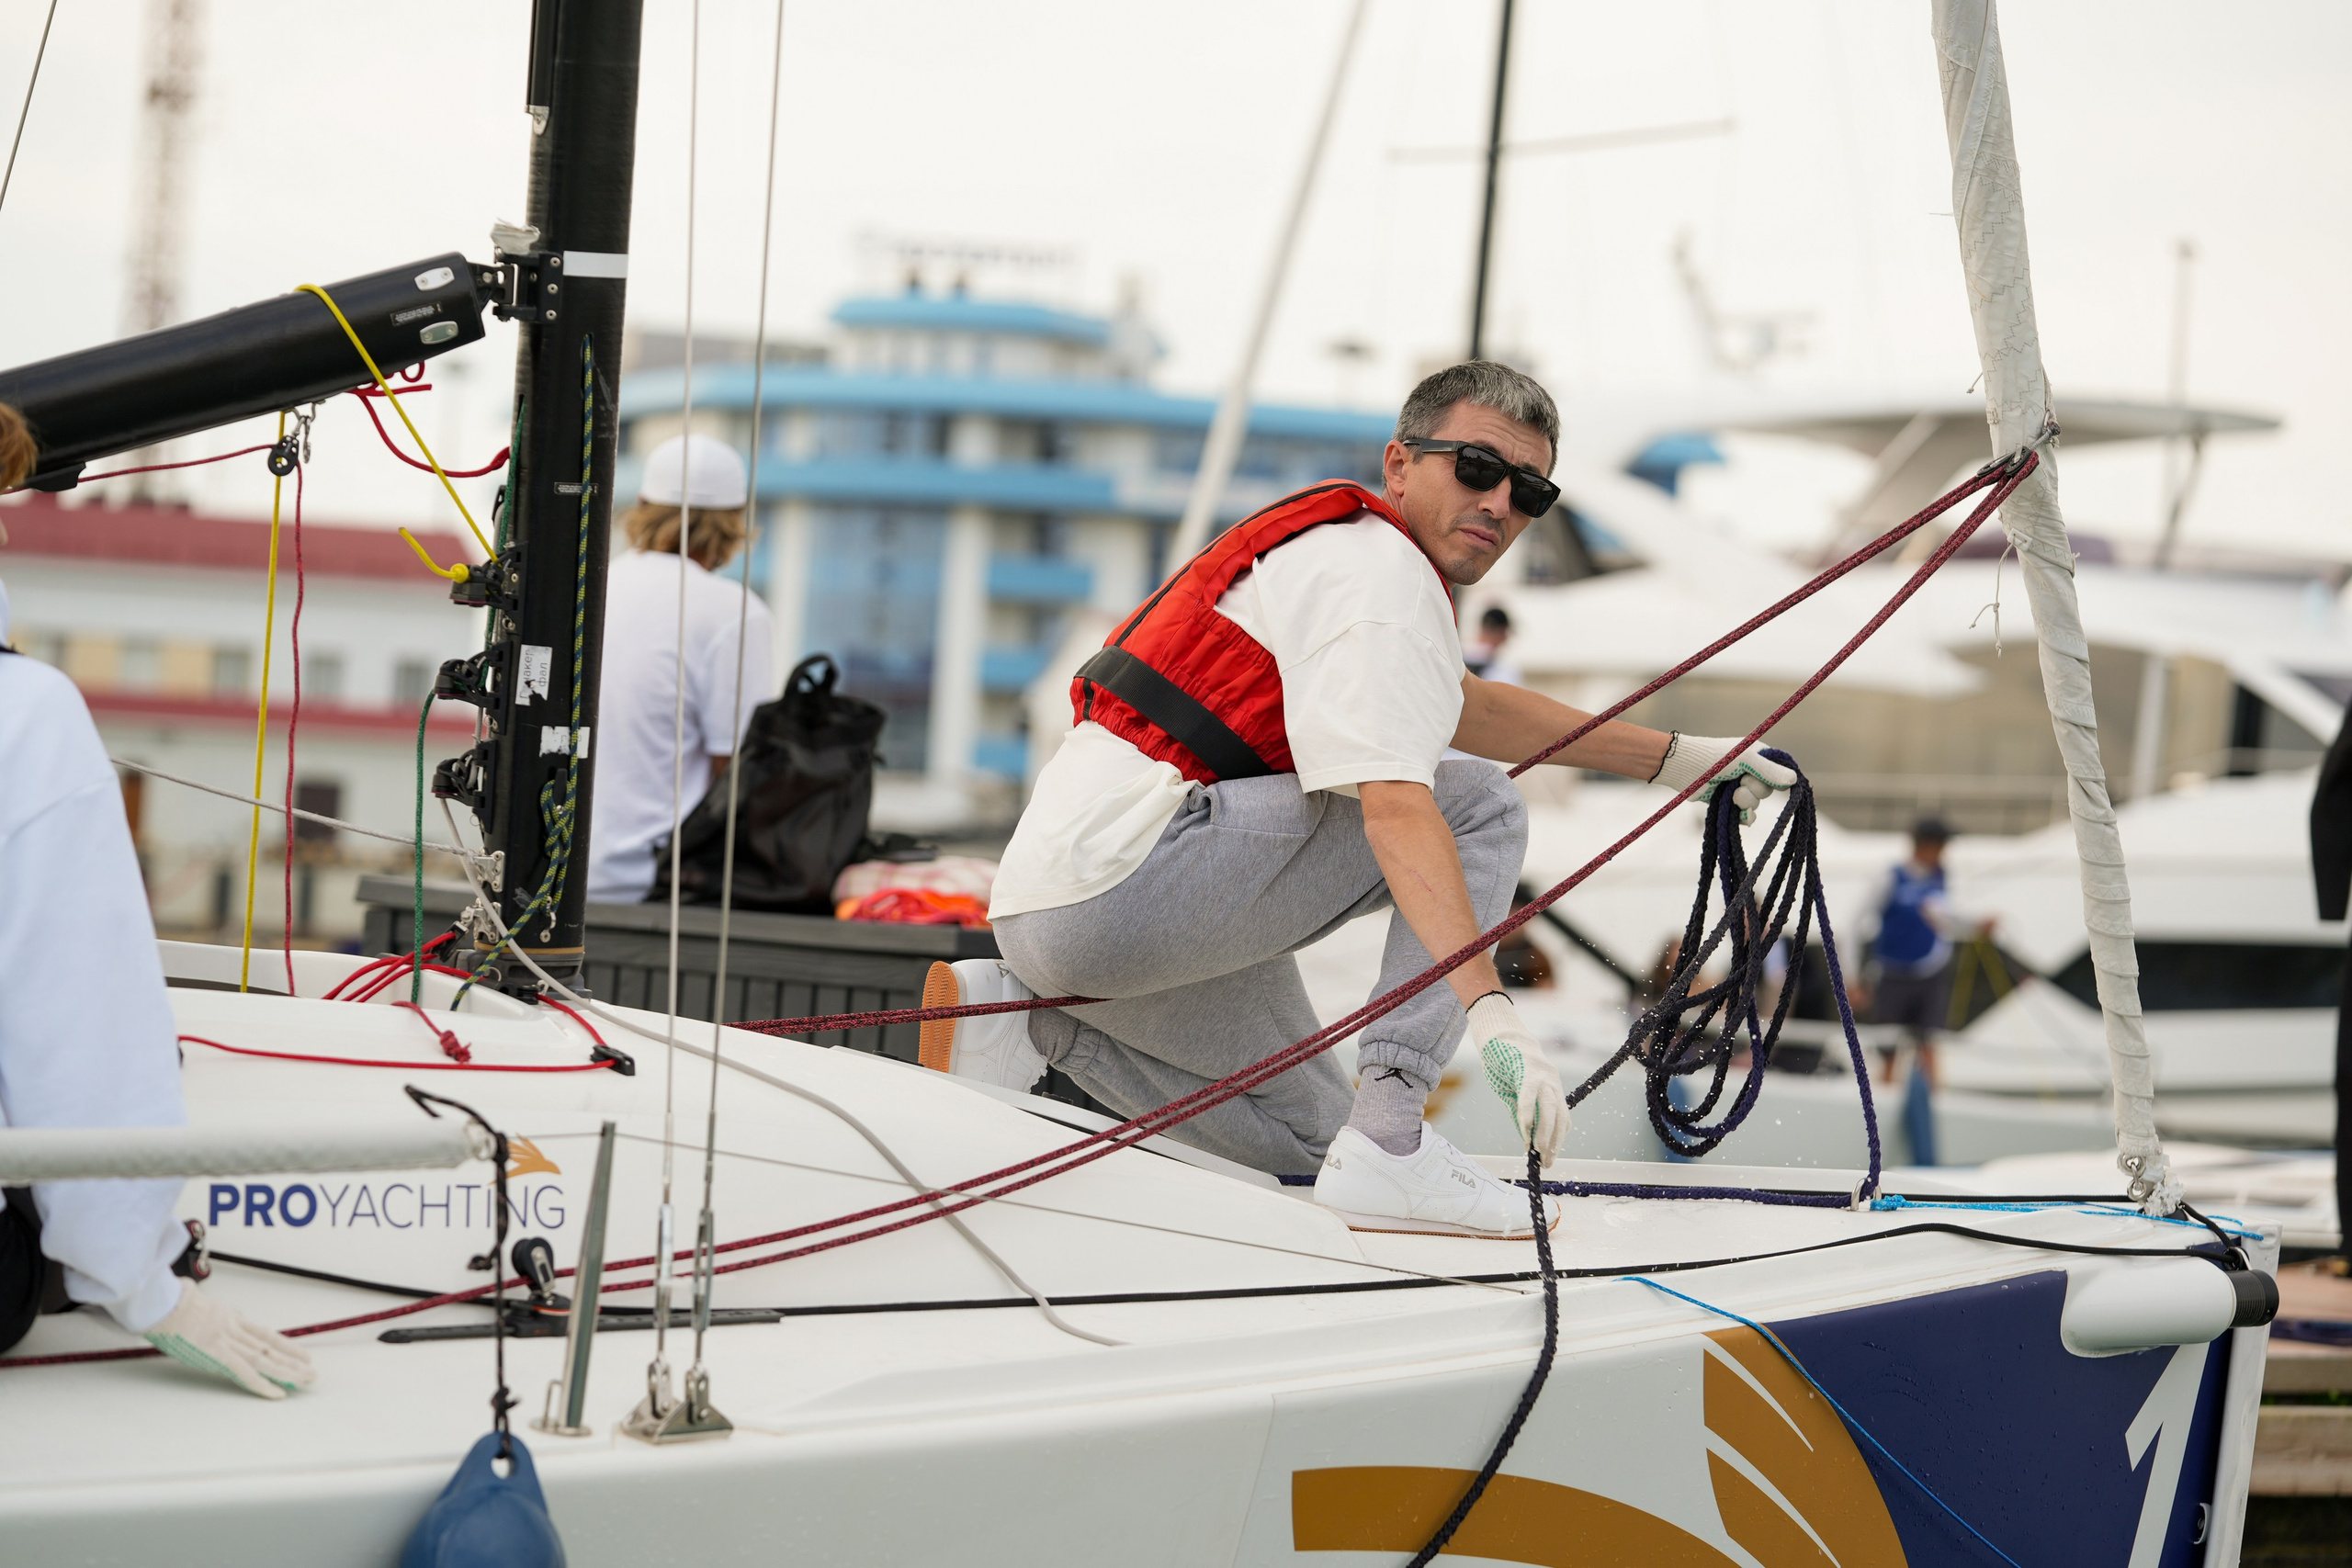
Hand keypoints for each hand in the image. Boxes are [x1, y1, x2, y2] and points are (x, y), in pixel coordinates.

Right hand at [142, 1278, 316, 1399]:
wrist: (162, 1302)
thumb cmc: (169, 1302)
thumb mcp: (195, 1301)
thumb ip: (210, 1309)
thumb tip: (216, 1306)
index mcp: (228, 1318)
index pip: (263, 1334)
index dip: (284, 1345)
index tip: (300, 1354)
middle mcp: (234, 1330)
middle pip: (269, 1348)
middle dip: (292, 1362)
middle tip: (312, 1372)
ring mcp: (227, 1342)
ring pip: (264, 1360)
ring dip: (287, 1372)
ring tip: (307, 1380)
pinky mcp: (217, 1354)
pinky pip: (244, 1372)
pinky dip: (261, 1384)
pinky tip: (277, 1393)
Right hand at [1468, 992, 1568, 1165]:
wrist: (1499, 1033)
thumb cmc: (1505, 1063)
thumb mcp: (1515, 1091)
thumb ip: (1522, 1112)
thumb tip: (1526, 1139)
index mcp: (1552, 1087)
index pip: (1562, 1118)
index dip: (1557, 1140)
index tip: (1549, 1157)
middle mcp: (1552, 1081)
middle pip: (1560, 1116)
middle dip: (1554, 1142)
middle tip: (1546, 1161)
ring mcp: (1542, 1075)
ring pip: (1550, 1108)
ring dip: (1544, 1132)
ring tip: (1536, 1150)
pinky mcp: (1527, 1069)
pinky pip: (1530, 1096)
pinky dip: (1528, 1115)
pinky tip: (1524, 1131)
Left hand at [1652, 734, 1797, 823]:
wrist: (1684, 769)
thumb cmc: (1715, 757)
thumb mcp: (1745, 759)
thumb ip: (1769, 770)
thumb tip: (1794, 780)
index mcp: (1759, 756)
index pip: (1780, 772)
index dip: (1777, 779)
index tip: (1768, 780)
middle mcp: (1752, 772)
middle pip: (1768, 790)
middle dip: (1755, 790)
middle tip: (1740, 782)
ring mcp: (1739, 787)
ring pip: (1756, 804)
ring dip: (1745, 801)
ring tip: (1731, 794)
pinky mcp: (1728, 802)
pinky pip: (1746, 815)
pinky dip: (1743, 816)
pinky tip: (1737, 813)